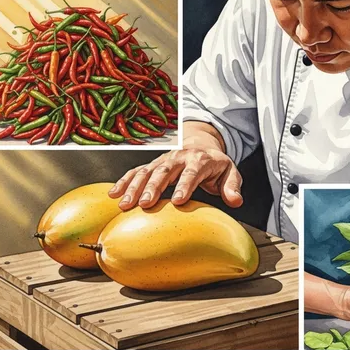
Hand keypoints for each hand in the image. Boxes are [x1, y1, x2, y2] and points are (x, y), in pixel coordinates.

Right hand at [109, 148, 243, 209]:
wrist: (201, 145)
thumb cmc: (216, 165)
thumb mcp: (230, 173)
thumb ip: (232, 187)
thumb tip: (236, 201)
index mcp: (200, 160)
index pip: (192, 173)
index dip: (185, 186)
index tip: (178, 201)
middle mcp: (179, 158)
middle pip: (165, 171)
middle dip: (154, 187)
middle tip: (145, 204)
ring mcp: (164, 160)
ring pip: (146, 172)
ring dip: (134, 187)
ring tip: (125, 205)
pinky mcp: (153, 165)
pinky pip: (136, 171)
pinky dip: (124, 182)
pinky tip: (113, 194)